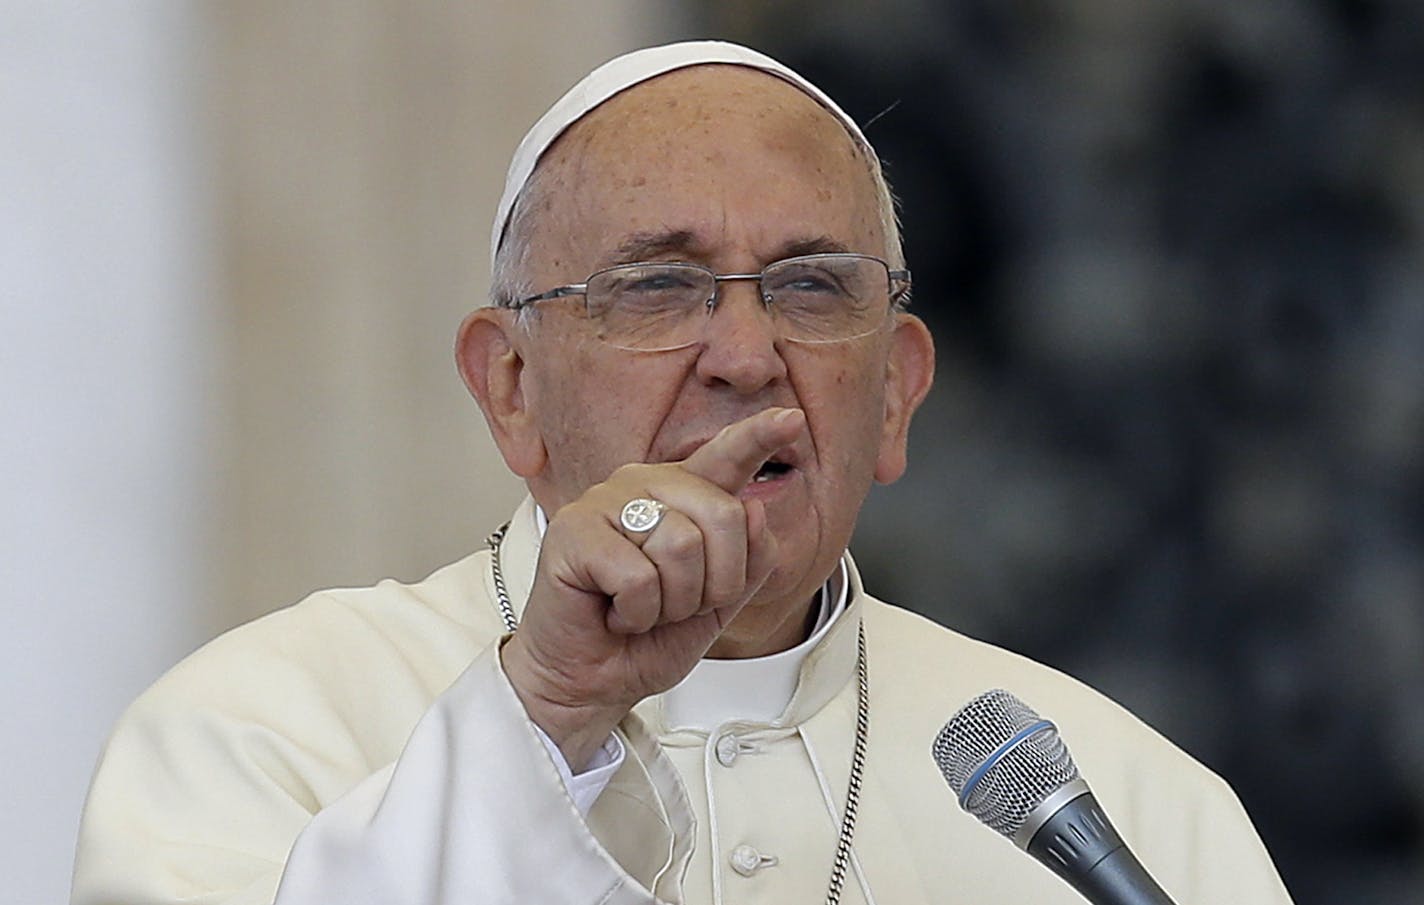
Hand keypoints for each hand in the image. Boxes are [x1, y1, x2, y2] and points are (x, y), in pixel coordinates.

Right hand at [501, 407, 806, 769]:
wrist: (592, 682)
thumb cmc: (646, 640)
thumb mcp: (719, 605)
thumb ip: (749, 561)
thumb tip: (755, 509)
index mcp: (681, 495)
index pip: (727, 456)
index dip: (759, 436)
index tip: (792, 418)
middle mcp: (642, 484)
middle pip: (723, 515)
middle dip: (715, 583)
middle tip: (675, 607)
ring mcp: (604, 502)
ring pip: (681, 545)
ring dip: (672, 603)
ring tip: (641, 609)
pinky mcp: (572, 531)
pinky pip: (639, 575)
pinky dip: (637, 613)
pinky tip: (614, 613)